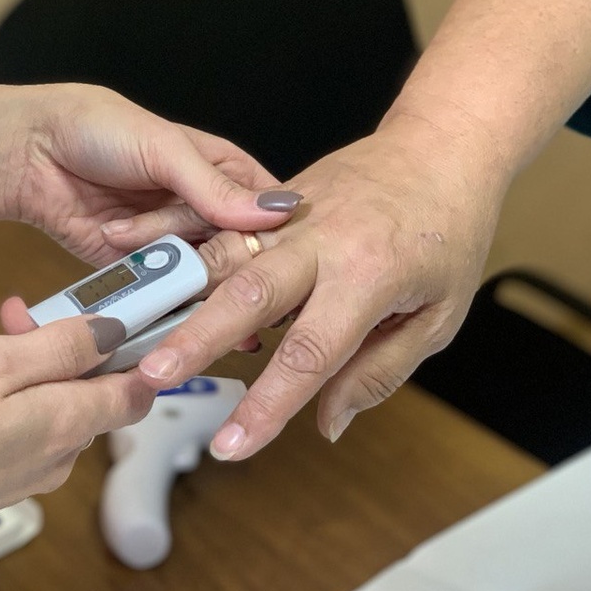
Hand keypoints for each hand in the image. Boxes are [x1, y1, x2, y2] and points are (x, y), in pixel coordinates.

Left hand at [0, 83, 292, 266]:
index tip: (251, 244)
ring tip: (131, 236)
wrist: (30, 155)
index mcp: (224, 172)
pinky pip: (163, 289)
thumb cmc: (96, 129)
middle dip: (211, 253)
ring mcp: (174, 242)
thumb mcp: (162, 147)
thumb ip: (214, 186)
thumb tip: (275, 211)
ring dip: (171, 263)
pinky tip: (137, 269)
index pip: (268, 212)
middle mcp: (205, 210)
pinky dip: (152, 285)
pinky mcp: (142, 268)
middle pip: (236, 251)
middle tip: (179, 240)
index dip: (267, 234)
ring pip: (200, 273)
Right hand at [0, 314, 153, 545]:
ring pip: (53, 410)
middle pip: (92, 394)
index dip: (133, 349)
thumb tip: (114, 333)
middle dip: (65, 350)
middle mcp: (61, 455)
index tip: (108, 316)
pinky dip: (8, 401)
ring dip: (30, 372)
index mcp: (70, 421)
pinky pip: (23, 432)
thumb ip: (62, 347)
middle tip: (17, 318)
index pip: (138, 389)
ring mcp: (30, 474)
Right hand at [100, 111, 511, 459]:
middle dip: (195, 339)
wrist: (443, 145)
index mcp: (371, 273)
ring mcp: (294, 215)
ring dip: (180, 297)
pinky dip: (191, 263)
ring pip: (223, 256)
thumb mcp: (438, 316)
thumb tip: (328, 423)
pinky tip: (159, 290)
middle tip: (152, 375)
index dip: (268, 406)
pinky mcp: (277, 202)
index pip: (311, 353)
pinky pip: (228, 234)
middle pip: (248, 294)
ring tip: (140, 332)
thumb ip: (377, 372)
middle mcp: (324, 239)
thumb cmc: (450, 230)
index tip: (233, 445)